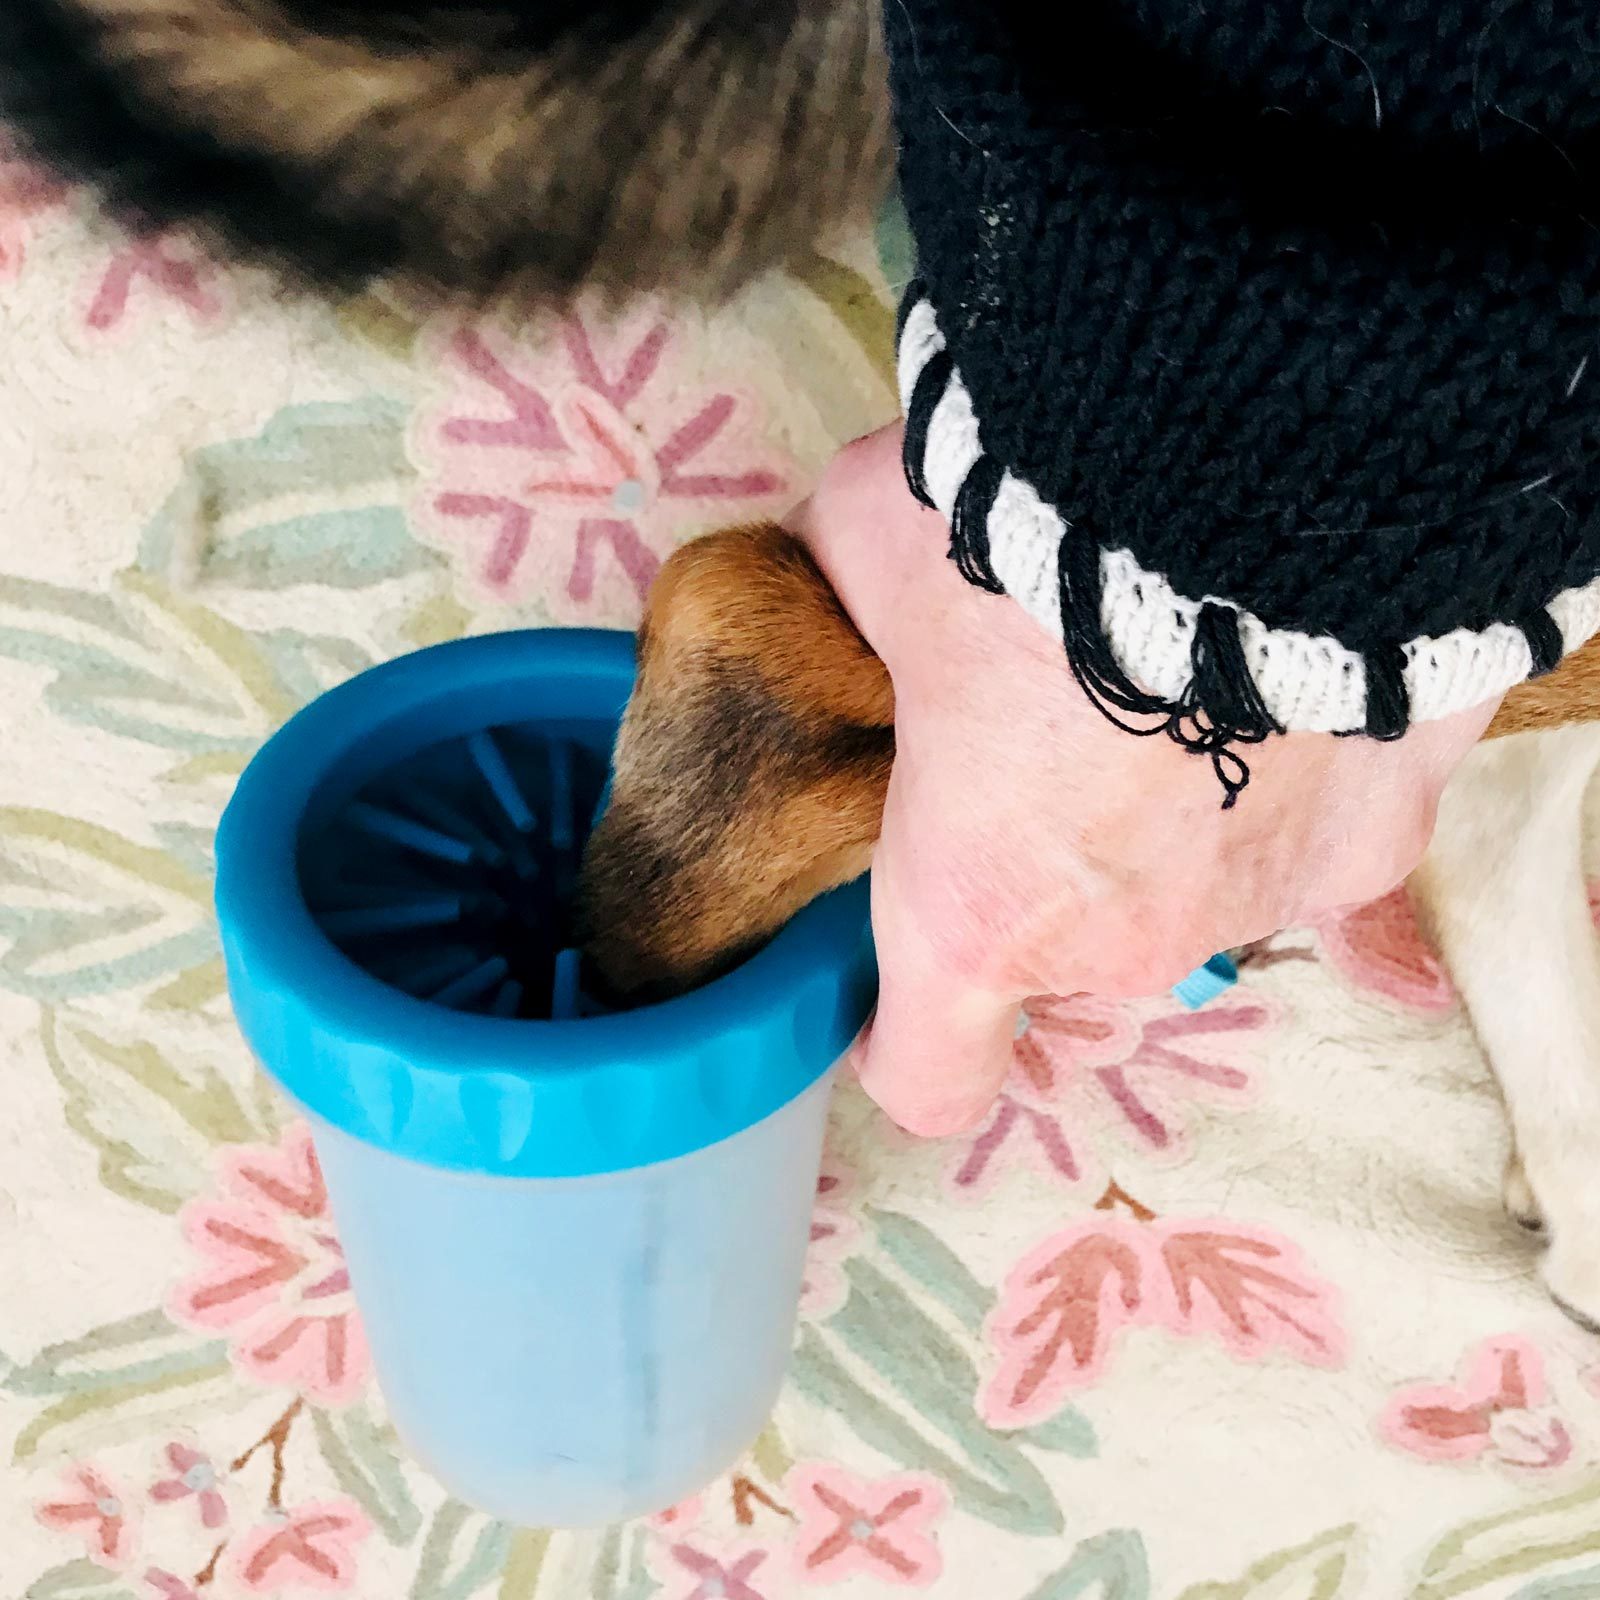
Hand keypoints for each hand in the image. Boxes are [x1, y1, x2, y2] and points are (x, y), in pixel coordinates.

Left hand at [790, 424, 1497, 1135]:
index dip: (901, 1039)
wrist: (1226, 468)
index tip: (893, 986)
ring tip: (1171, 691)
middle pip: (1073, 962)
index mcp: (975, 910)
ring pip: (1197, 895)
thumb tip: (831, 572)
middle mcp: (1122, 945)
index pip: (929, 1079)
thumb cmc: (1010, 528)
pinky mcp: (1377, 836)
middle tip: (1044, 747)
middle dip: (1050, 877)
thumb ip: (836, 593)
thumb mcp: (865, 541)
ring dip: (1175, 824)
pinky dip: (1303, 793)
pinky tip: (1293, 707)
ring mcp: (1259, 903)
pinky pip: (1325, 843)